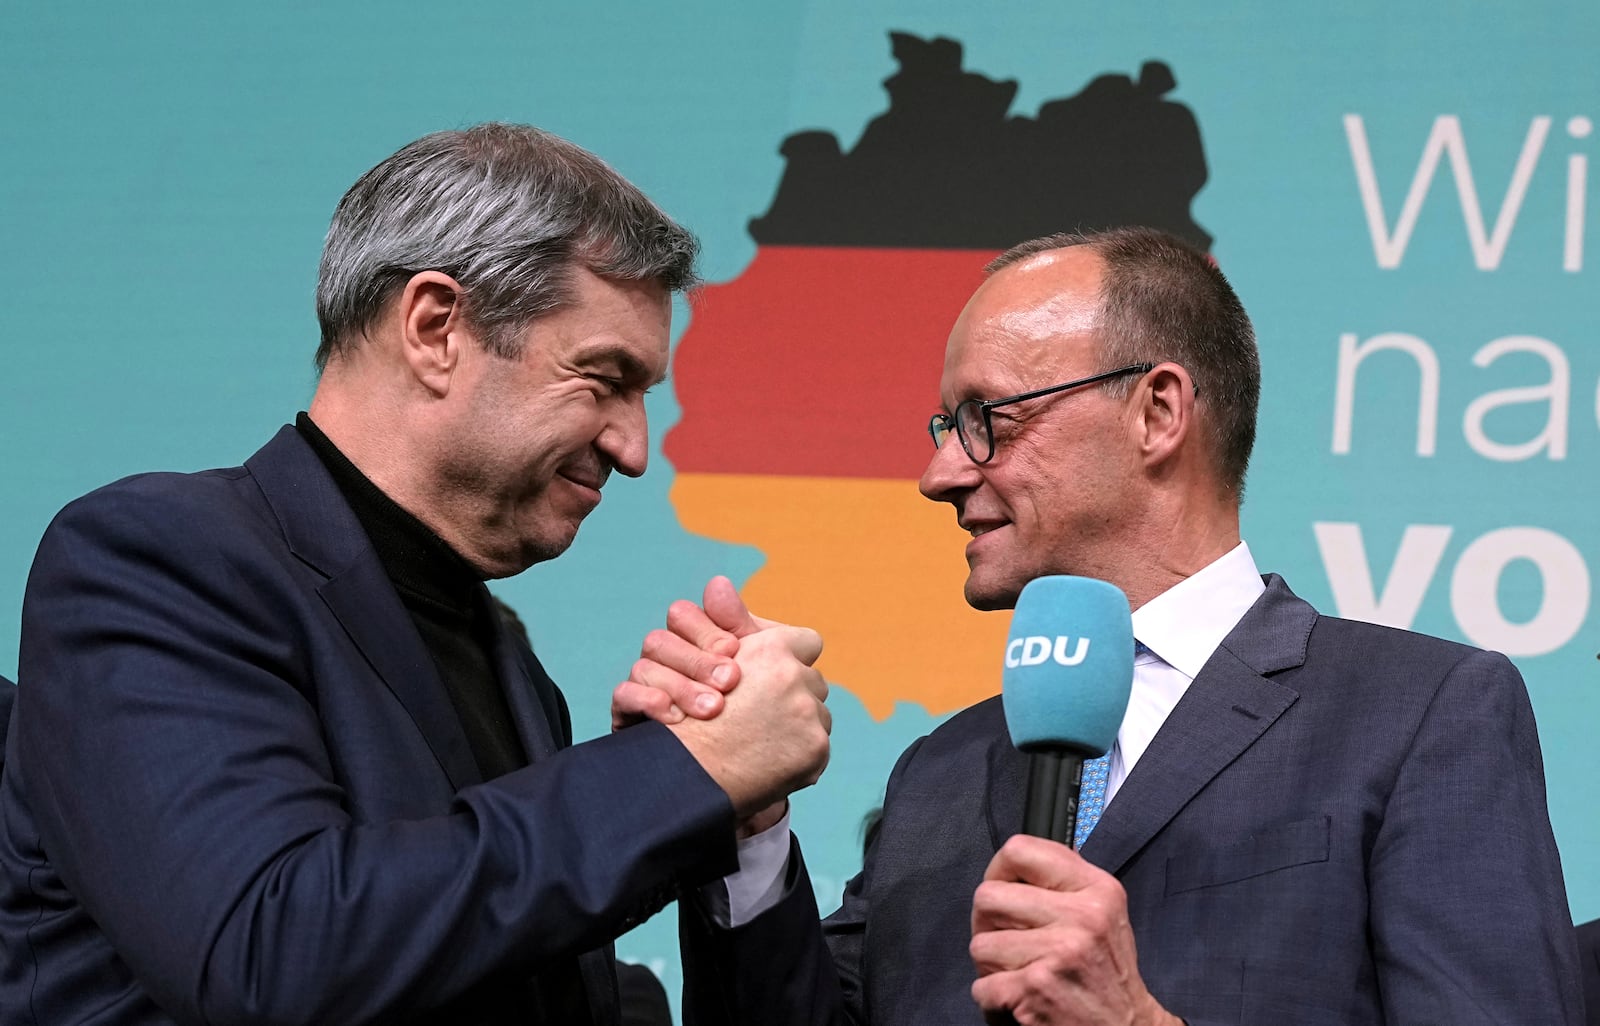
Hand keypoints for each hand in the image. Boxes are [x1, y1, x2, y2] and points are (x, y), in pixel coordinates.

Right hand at [611, 576, 790, 729]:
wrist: (728, 784)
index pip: (685, 615)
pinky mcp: (627, 717)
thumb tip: (717, 583)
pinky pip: (623, 694)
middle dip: (699, 659)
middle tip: (731, 682)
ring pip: (644, 665)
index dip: (708, 628)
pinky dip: (648, 702)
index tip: (736, 651)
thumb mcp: (762, 677)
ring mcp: (643, 689)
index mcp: (692, 645)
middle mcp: (663, 662)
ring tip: (713, 709)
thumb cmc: (751, 725)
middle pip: (663, 638)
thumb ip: (752, 634)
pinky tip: (675, 718)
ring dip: (681, 685)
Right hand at [666, 623, 829, 818]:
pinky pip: (818, 744)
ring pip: (817, 712)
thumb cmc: (687, 715)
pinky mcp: (816, 751)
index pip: (805, 642)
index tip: (769, 671)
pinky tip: (769, 758)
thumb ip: (722, 622)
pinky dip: (799, 752)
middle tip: (762, 708)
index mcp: (772, 649)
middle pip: (812, 679)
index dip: (787, 656)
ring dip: (797, 721)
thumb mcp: (700, 658)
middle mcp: (796, 678)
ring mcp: (810, 717)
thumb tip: (718, 583)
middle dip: (791, 691)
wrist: (685, 778)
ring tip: (763, 737)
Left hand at [969, 835, 1179, 1025]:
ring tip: (1018, 971)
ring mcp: (1058, 953)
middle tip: (1006, 940)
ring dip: (991, 965)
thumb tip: (1017, 860)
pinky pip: (981, 986)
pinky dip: (993, 999)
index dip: (998, 870)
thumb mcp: (1104, 912)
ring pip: (979, 944)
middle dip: (986, 923)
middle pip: (987, 896)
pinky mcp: (1035, 989)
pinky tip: (1019, 997)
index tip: (1003, 887)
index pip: (1020, 850)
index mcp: (1096, 889)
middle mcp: (1081, 916)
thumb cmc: (1107, 972)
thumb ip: (1065, 881)